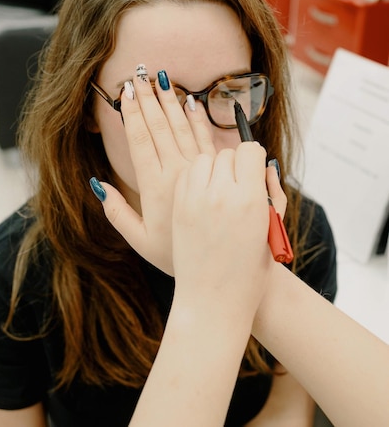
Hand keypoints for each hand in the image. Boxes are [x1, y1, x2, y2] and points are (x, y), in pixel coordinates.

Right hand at [99, 68, 214, 274]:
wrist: (220, 273)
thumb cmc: (177, 258)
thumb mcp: (139, 240)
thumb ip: (116, 212)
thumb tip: (99, 184)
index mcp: (155, 186)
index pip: (141, 141)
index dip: (132, 114)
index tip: (126, 92)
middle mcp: (177, 173)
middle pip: (160, 128)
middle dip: (149, 99)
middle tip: (140, 73)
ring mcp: (200, 172)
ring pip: (183, 129)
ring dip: (171, 102)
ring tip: (163, 79)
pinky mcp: (219, 175)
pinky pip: (208, 141)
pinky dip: (199, 120)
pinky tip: (192, 103)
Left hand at [171, 142, 273, 324]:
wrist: (214, 301)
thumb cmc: (250, 270)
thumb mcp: (272, 228)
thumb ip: (271, 192)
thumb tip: (263, 165)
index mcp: (249, 200)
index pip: (249, 151)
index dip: (254, 158)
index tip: (255, 168)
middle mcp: (220, 195)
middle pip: (227, 154)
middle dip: (236, 164)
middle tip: (239, 184)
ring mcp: (195, 200)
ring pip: (204, 159)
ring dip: (214, 167)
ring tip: (220, 188)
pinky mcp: (179, 207)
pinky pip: (187, 174)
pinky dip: (196, 177)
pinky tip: (204, 194)